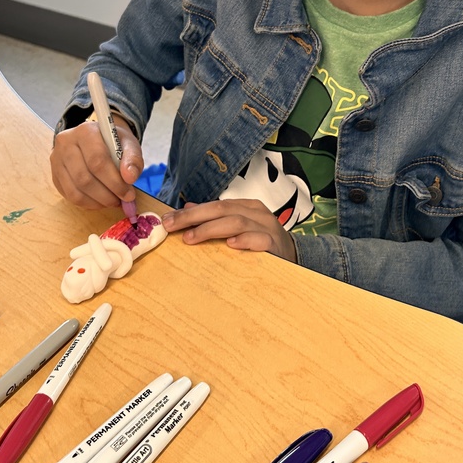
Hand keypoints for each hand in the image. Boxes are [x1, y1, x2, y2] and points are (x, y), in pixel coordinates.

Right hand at [50, 117, 142, 209]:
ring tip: (112, 201)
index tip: (128, 194)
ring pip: (75, 190)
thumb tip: (130, 178)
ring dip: (97, 202)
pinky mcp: (55, 175)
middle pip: (84, 177)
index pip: (97, 160)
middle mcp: (66, 143)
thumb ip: (133, 159)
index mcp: (85, 131)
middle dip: (106, 195)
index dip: (114, 182)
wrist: (97, 139)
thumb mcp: (129, 144)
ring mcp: (57, 160)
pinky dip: (87, 203)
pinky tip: (100, 201)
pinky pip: (69, 196)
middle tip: (121, 200)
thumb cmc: (114, 143)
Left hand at [161, 199, 296, 262]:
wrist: (296, 256)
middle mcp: (256, 213)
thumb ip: (216, 218)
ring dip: (211, 229)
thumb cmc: (262, 242)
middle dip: (193, 217)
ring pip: (236, 222)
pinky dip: (244, 240)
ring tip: (191, 238)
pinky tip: (230, 245)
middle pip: (221, 209)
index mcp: (246, 206)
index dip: (189, 212)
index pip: (214, 205)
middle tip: (171, 226)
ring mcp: (267, 227)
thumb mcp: (239, 227)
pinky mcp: (275, 244)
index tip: (167, 220)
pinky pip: (259, 239)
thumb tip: (187, 208)